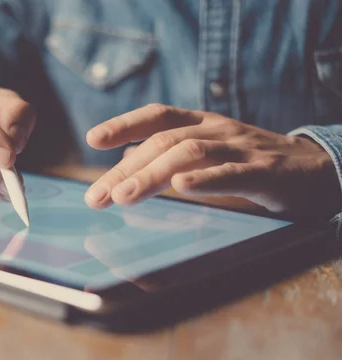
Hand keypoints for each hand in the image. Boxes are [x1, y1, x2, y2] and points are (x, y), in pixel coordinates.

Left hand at [85, 104, 340, 218]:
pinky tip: (181, 188)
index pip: (157, 116)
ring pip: (190, 154)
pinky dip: (204, 180)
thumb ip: (169, 154)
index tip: (93, 139)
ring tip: (123, 197)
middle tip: (97, 196)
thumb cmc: (249, 161)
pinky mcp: (264, 172)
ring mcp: (241, 148)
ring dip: (152, 175)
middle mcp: (217, 129)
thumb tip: (125, 162)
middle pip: (164, 142)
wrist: (312, 169)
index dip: (124, 124)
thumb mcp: (207, 150)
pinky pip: (231, 174)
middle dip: (126, 169)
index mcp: (202, 123)